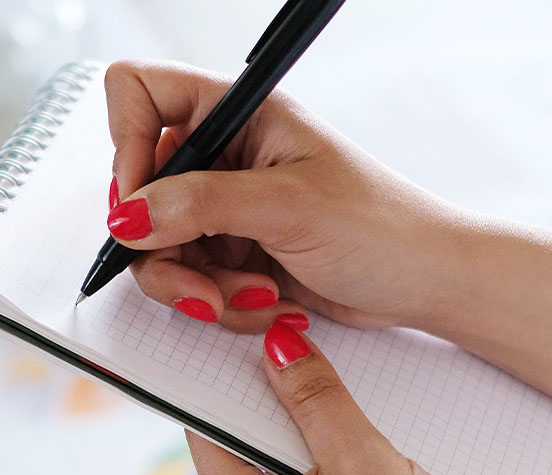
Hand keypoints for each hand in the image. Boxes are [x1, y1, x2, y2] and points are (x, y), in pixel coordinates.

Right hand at [104, 60, 466, 332]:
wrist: (424, 282)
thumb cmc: (383, 225)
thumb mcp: (288, 206)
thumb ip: (201, 205)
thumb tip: (130, 214)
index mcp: (240, 115)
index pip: (142, 94)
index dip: (127, 145)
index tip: (143, 201)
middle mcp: (223, 156)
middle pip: (139, 191)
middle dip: (165, 247)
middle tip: (201, 282)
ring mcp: (222, 208)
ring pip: (156, 246)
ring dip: (195, 285)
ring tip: (250, 296)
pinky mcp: (229, 252)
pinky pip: (187, 280)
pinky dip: (216, 302)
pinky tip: (265, 303)